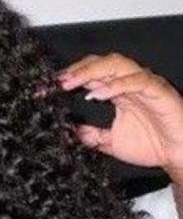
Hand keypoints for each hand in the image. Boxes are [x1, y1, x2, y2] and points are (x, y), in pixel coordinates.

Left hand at [49, 53, 182, 174]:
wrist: (177, 155)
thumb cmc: (151, 145)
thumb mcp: (110, 142)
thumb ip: (91, 136)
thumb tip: (69, 133)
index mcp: (118, 91)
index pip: (91, 75)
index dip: (70, 78)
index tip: (48, 89)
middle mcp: (129, 83)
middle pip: (101, 64)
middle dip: (77, 70)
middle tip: (57, 82)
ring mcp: (144, 84)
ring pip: (117, 65)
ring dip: (92, 72)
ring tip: (72, 83)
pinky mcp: (158, 90)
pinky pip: (137, 80)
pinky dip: (117, 84)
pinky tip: (99, 94)